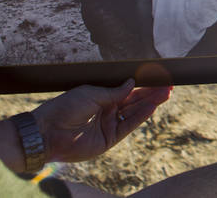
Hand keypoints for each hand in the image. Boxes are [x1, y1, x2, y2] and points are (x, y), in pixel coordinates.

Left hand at [33, 79, 171, 163]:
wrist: (48, 132)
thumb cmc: (65, 108)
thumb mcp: (92, 93)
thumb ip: (114, 92)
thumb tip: (132, 83)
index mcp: (100, 97)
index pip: (126, 90)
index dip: (141, 84)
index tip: (156, 77)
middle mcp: (106, 110)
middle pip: (133, 101)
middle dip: (150, 93)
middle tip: (168, 86)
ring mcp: (108, 125)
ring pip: (134, 112)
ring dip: (150, 103)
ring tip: (165, 94)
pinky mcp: (108, 139)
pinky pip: (128, 126)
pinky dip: (140, 117)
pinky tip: (151, 107)